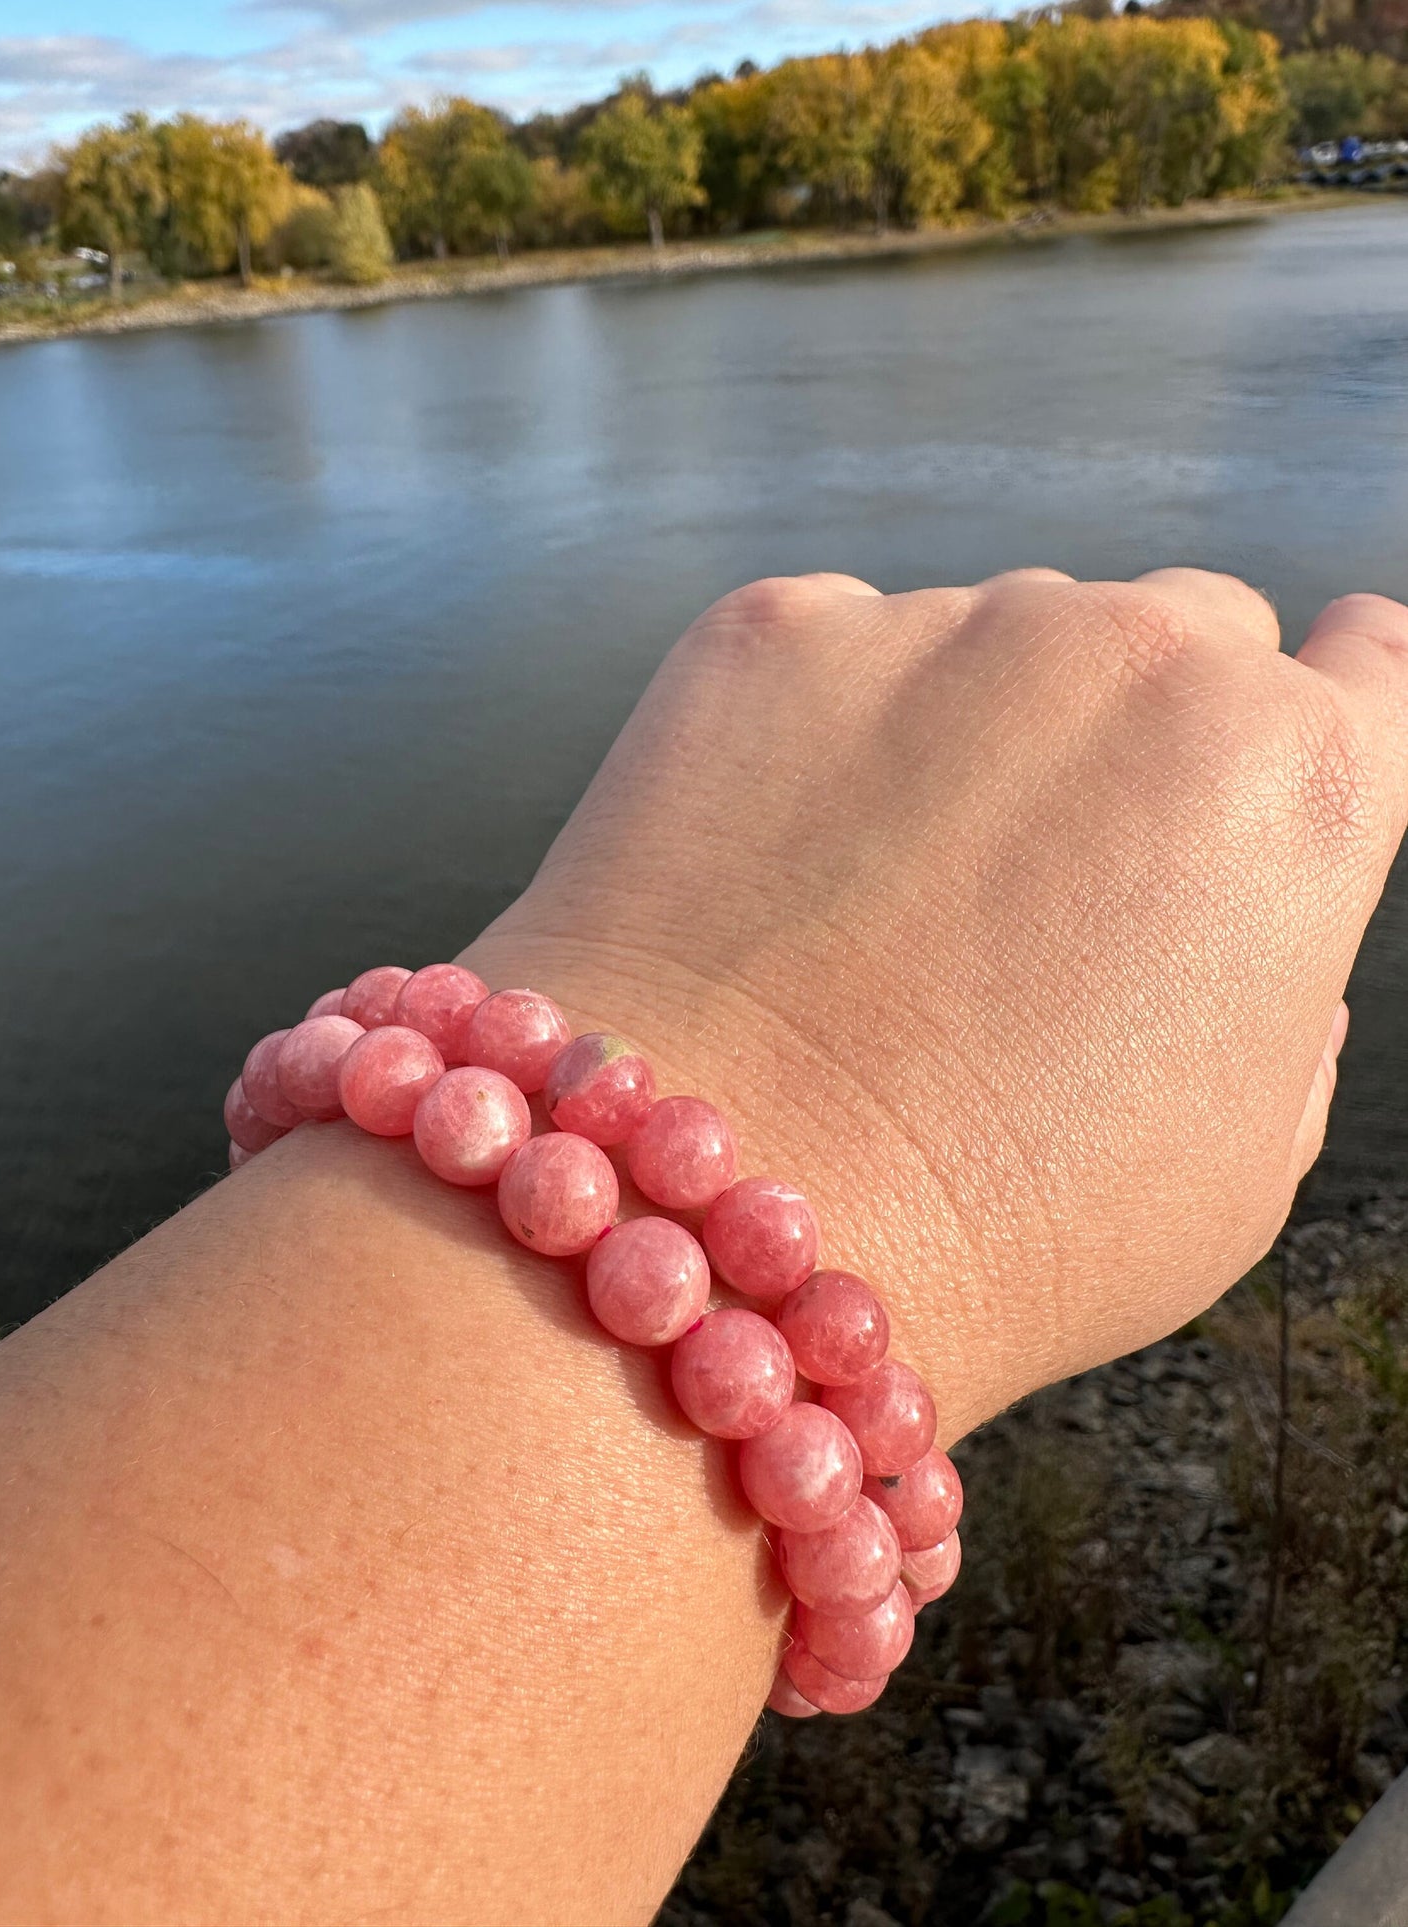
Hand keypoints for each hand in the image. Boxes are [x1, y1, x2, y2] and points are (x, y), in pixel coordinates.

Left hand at [467, 568, 1407, 1438]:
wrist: (713, 1220)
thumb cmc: (998, 1234)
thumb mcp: (1238, 1168)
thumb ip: (1285, 1005)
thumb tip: (1253, 927)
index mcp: (1295, 784)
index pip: (1369, 661)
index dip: (1329, 695)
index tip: (1292, 712)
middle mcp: (1136, 660)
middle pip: (1182, 634)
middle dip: (1142, 728)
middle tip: (1052, 875)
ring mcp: (944, 627)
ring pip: (1005, 630)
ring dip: (978, 725)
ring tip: (890, 900)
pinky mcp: (777, 630)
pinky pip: (843, 651)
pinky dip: (826, 731)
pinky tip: (784, 870)